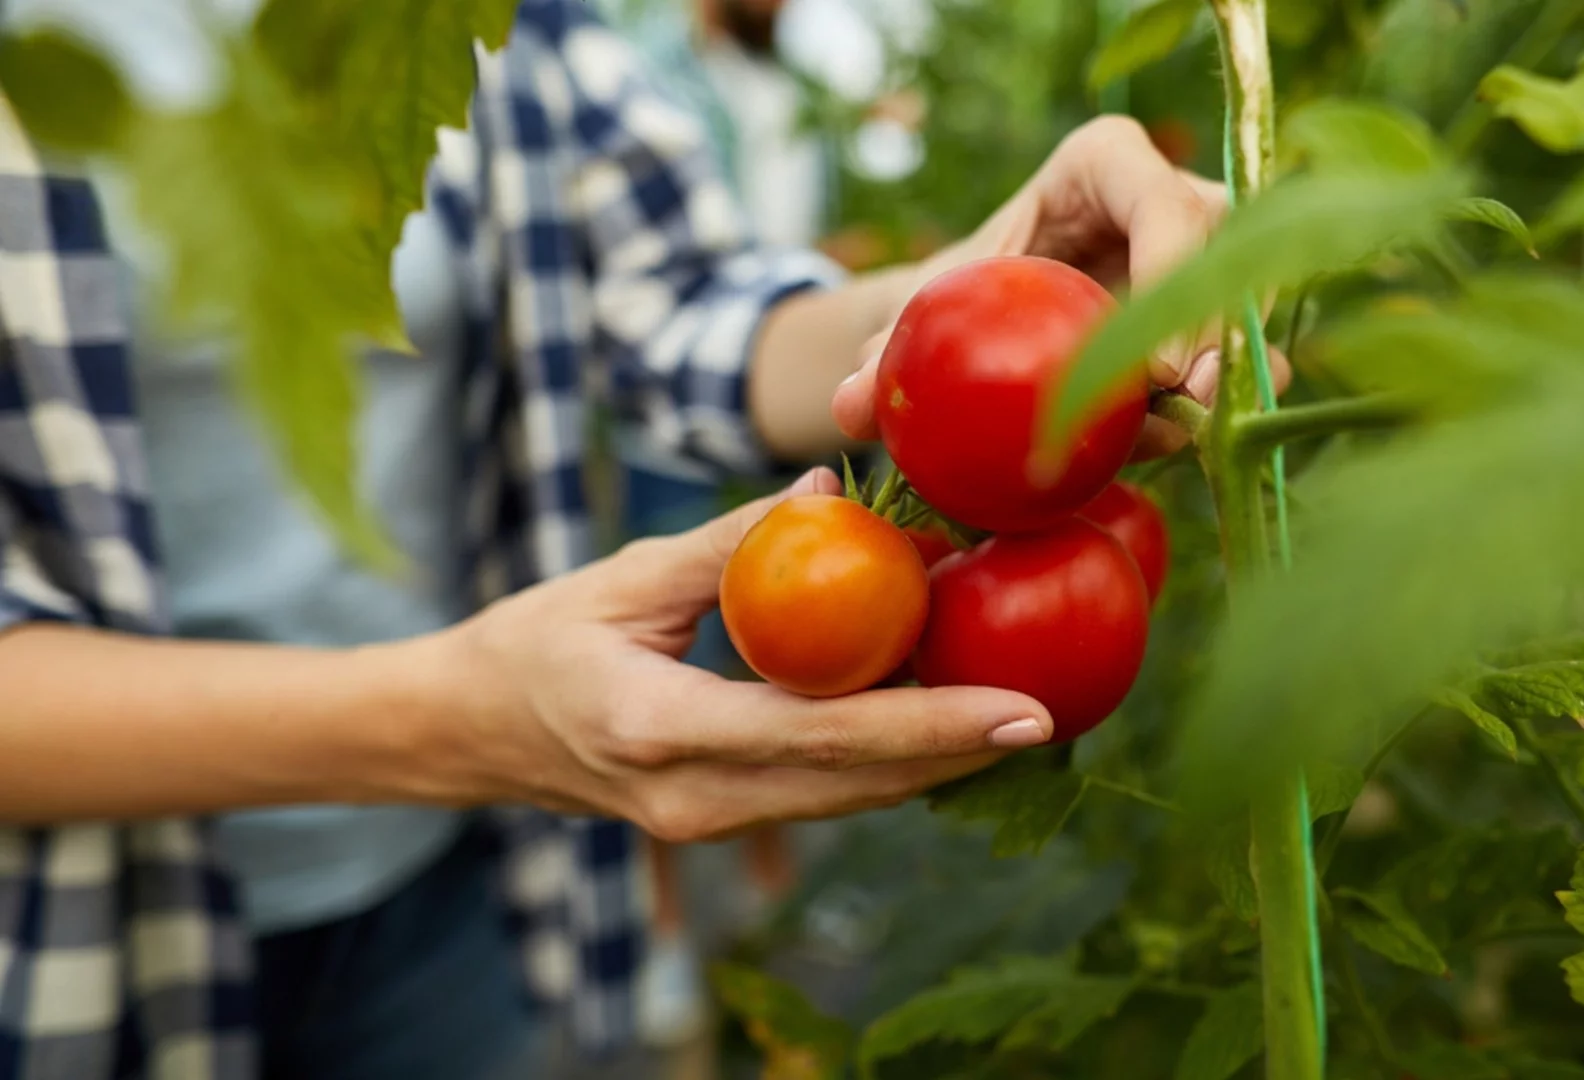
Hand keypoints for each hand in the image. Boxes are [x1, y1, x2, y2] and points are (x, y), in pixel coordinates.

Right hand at [430, 468, 1050, 841]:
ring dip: (937, 759)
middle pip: (863, 783)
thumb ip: (732, 541)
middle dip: (965, 751)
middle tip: (1057, 705)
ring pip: (853, 798)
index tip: (1024, 713)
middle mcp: (696, 798)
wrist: (470, 733)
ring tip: (1020, 707)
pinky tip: (941, 716)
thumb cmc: (537, 639)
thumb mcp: (625, 578)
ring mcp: (710, 824)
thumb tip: (835, 491)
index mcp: (663, 728)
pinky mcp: (722, 821)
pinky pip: (826, 793)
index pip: (828, 735)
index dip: (935, 727)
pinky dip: (888, 759)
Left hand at [831, 115, 1291, 459]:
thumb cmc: (962, 292)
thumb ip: (888, 350)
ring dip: (1230, 373)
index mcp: (1107, 162)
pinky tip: (1185, 442)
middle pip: (1225, 256)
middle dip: (1216, 333)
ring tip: (1187, 431)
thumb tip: (852, 404)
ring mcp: (1213, 255)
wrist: (991, 319)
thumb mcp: (926, 310)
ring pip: (1248, 306)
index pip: (1162, 202)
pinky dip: (1222, 402)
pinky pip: (1248, 355)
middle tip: (1186, 406)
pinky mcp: (1224, 315)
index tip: (1153, 367)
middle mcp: (1177, 196)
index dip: (1171, 271)